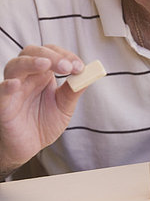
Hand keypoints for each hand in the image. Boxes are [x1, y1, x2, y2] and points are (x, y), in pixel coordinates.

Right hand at [0, 45, 84, 176]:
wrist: (28, 147)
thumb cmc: (43, 124)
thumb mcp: (64, 107)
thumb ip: (73, 91)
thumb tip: (88, 74)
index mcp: (42, 74)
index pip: (51, 53)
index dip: (65, 55)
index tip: (79, 67)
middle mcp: (26, 77)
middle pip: (32, 53)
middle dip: (51, 56)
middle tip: (67, 67)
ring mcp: (13, 89)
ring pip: (15, 66)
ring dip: (30, 62)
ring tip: (45, 65)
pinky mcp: (3, 105)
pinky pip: (1, 91)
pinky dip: (6, 85)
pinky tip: (15, 84)